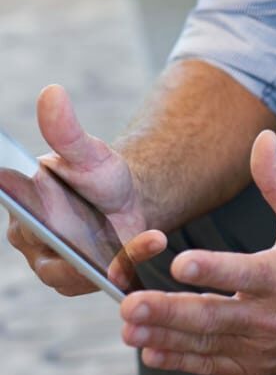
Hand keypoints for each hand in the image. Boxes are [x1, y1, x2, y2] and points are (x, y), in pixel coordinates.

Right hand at [5, 84, 163, 295]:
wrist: (129, 198)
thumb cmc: (98, 174)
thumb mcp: (87, 152)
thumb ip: (67, 131)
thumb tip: (52, 93)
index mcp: (21, 215)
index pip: (25, 225)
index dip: (40, 226)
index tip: (57, 218)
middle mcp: (34, 248)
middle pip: (51, 259)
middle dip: (81, 254)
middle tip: (113, 239)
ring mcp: (59, 270)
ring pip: (81, 274)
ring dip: (117, 259)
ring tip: (151, 237)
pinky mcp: (88, 282)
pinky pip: (106, 279)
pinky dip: (132, 262)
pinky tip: (154, 241)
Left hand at [119, 129, 275, 374]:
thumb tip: (262, 138)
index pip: (243, 272)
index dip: (211, 269)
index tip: (177, 262)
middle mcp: (269, 315)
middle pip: (212, 315)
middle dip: (169, 311)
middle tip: (130, 304)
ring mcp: (258, 346)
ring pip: (204, 343)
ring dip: (164, 335)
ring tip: (128, 327)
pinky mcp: (250, 367)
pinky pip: (208, 365)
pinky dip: (179, 359)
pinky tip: (150, 349)